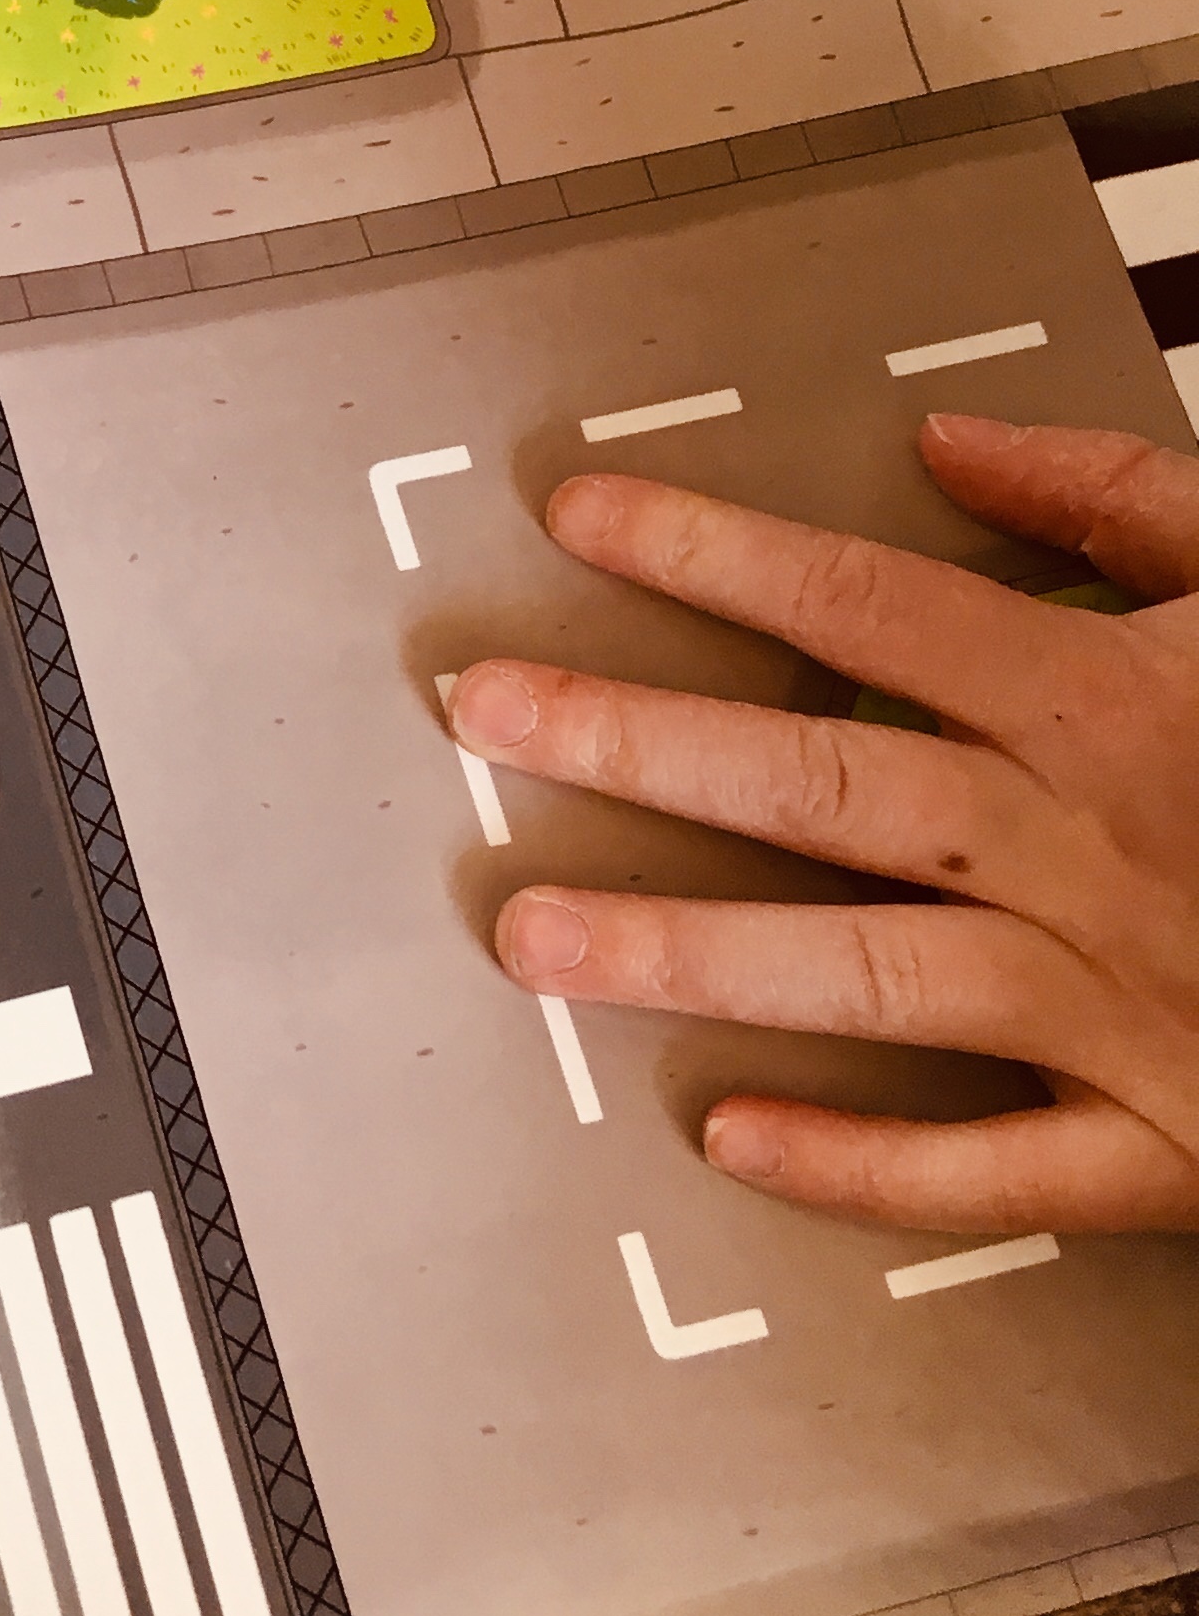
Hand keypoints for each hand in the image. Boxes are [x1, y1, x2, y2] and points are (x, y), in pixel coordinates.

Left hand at [454, 416, 1198, 1234]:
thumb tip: (959, 449)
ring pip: (864, 973)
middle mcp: (1082, 845)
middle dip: (636, 742)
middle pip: (819, 779)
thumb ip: (1124, 502)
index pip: (868, 603)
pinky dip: (863, 1164)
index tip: (582, 518)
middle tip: (485, 717)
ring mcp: (1115, 1003)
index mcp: (1109, 700)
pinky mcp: (1166, 1144)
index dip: (715, 553)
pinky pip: (993, 1167)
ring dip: (687, 953)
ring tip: (532, 936)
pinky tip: (731, 1139)